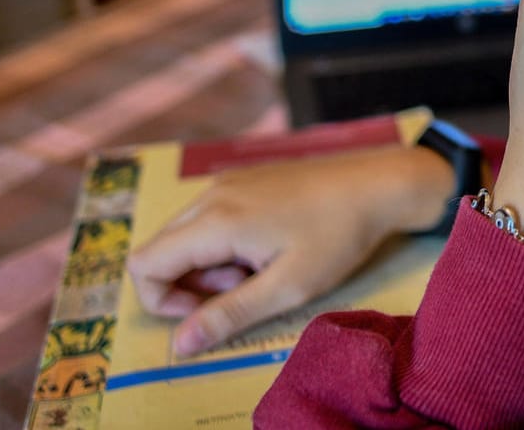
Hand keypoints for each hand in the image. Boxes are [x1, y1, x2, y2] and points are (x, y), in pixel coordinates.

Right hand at [127, 144, 452, 355]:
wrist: (378, 184)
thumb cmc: (338, 236)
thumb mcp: (287, 288)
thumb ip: (229, 315)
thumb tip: (178, 344)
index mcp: (215, 220)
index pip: (145, 265)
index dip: (164, 301)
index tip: (212, 313)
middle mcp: (211, 194)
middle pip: (160, 249)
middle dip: (190, 284)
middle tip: (245, 289)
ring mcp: (227, 183)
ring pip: (184, 235)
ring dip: (209, 266)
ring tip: (261, 269)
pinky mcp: (243, 180)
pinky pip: (208, 218)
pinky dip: (223, 244)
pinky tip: (268, 247)